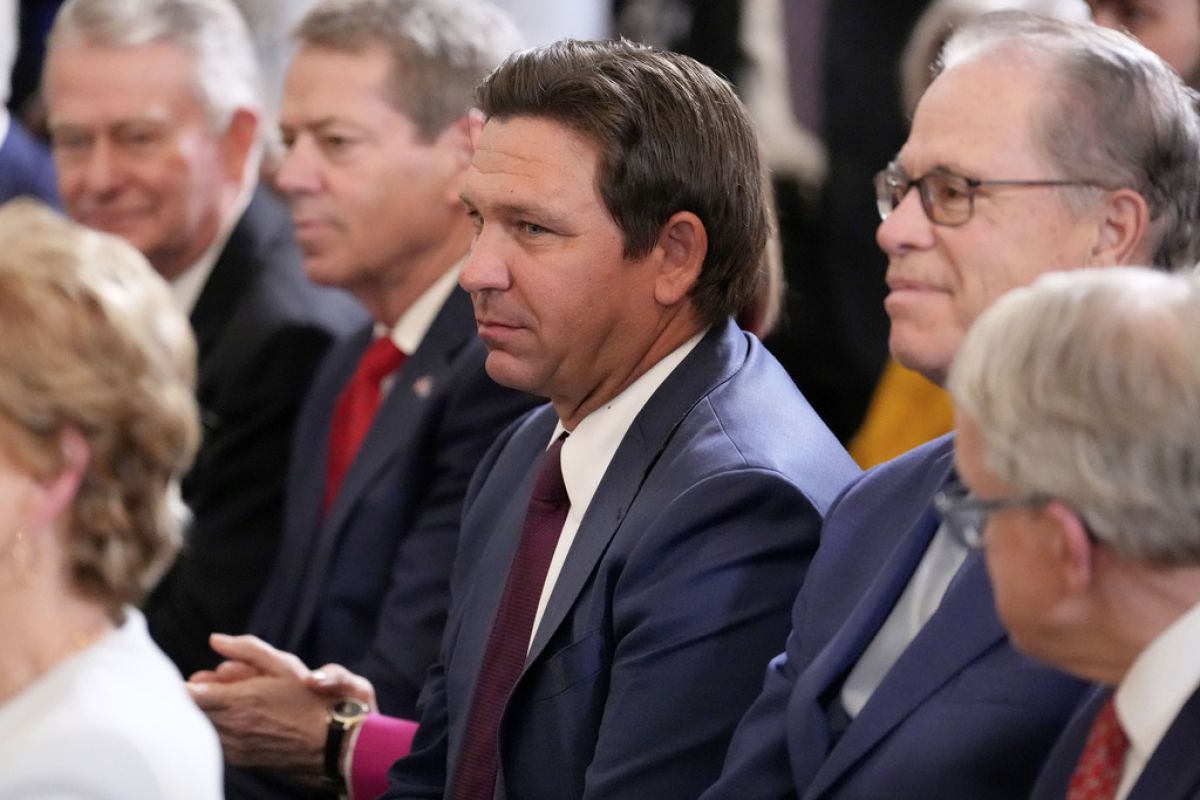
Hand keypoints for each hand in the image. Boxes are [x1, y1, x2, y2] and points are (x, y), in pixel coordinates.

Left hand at [186, 634, 372, 783]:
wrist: (330, 745)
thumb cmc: (311, 700)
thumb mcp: (284, 665)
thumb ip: (247, 649)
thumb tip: (215, 640)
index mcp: (238, 701)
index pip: (188, 695)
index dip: (181, 686)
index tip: (186, 677)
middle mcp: (230, 727)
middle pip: (190, 712)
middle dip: (193, 695)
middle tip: (203, 681)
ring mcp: (232, 747)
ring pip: (200, 728)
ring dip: (204, 713)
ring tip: (223, 698)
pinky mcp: (238, 759)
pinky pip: (214, 740)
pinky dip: (215, 727)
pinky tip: (234, 716)